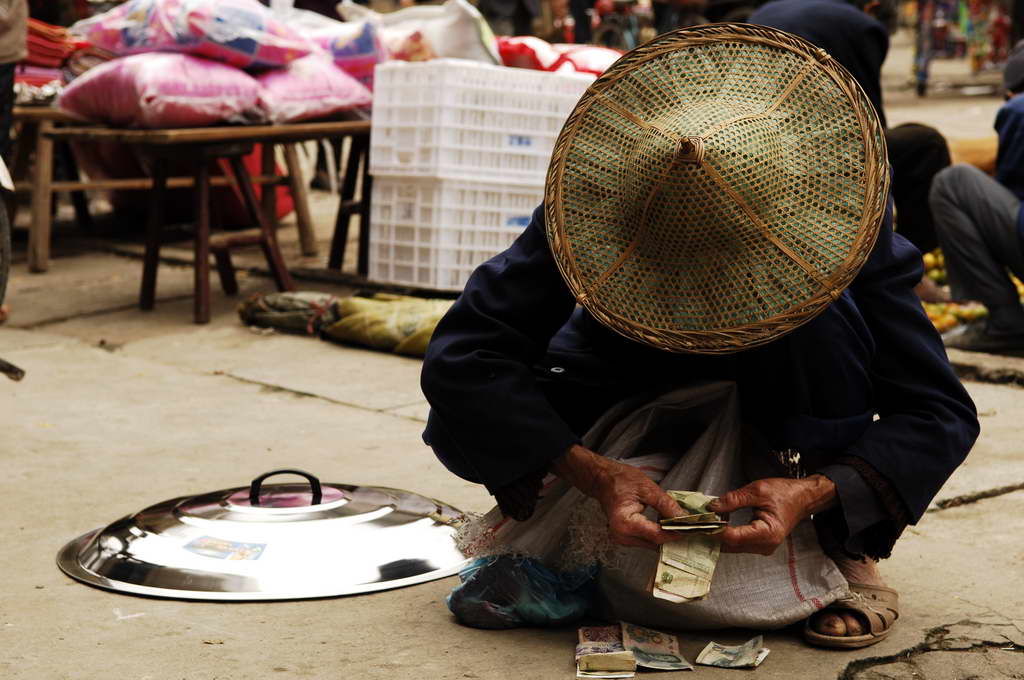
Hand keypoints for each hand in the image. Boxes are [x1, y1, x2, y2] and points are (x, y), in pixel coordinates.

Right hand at [552, 444, 681, 550]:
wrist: (602, 480)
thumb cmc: (621, 480)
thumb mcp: (647, 488)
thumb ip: (666, 505)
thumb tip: (684, 518)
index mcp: (624, 523)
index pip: (657, 535)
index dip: (676, 533)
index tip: (692, 529)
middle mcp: (621, 536)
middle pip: (655, 542)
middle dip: (672, 535)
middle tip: (691, 527)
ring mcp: (621, 539)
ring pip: (651, 543)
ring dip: (665, 535)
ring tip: (680, 525)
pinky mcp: (623, 538)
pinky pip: (645, 540)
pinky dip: (656, 534)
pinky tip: (666, 525)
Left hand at [707, 475, 836, 555]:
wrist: (802, 498)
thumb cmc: (784, 493)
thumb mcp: (758, 490)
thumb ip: (734, 499)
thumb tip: (712, 506)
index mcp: (768, 533)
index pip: (734, 537)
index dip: (715, 531)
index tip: (699, 522)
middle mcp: (766, 545)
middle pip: (731, 545)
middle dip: (712, 535)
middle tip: (694, 524)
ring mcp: (763, 547)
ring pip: (733, 546)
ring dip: (718, 536)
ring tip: (703, 523)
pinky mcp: (760, 545)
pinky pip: (739, 543)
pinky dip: (726, 535)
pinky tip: (716, 525)